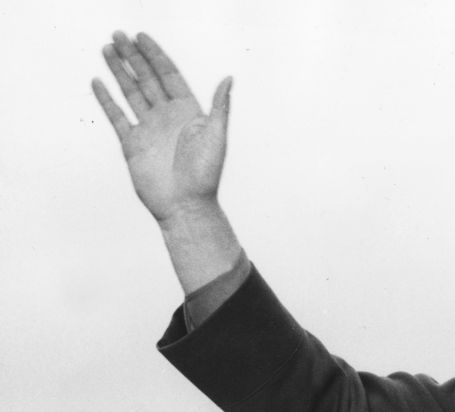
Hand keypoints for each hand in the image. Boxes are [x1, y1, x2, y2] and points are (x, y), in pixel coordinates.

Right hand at [92, 32, 230, 224]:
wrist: (186, 206)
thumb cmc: (206, 175)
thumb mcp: (216, 137)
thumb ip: (219, 107)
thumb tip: (228, 78)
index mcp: (188, 112)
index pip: (169, 76)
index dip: (155, 55)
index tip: (141, 36)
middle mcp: (167, 117)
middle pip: (147, 79)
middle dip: (133, 57)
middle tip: (117, 35)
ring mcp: (149, 130)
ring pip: (131, 93)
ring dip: (119, 72)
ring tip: (106, 49)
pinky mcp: (132, 145)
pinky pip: (117, 117)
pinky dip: (107, 100)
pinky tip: (98, 82)